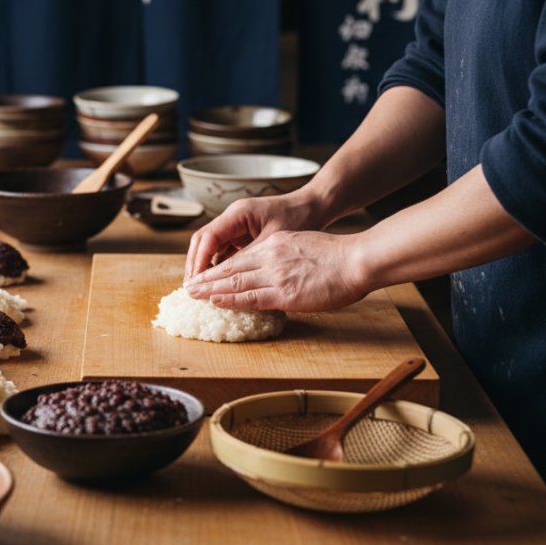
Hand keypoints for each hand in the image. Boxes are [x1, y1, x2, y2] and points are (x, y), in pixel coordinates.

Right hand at [183, 190, 329, 282]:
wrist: (314, 205)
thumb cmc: (299, 218)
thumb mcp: (274, 241)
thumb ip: (250, 257)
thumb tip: (229, 278)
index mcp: (238, 214)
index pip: (207, 238)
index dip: (199, 261)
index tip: (195, 282)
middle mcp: (232, 218)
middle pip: (203, 241)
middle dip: (195, 265)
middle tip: (191, 288)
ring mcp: (236, 225)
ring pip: (211, 247)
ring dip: (204, 267)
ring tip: (200, 289)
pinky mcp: (243, 234)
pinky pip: (224, 250)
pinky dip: (219, 266)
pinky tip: (217, 282)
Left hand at [184, 230, 370, 312]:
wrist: (357, 260)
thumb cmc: (337, 255)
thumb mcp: (302, 244)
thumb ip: (283, 255)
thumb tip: (271, 269)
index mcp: (275, 244)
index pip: (239, 257)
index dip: (218, 267)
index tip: (203, 274)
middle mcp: (271, 257)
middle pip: (230, 268)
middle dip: (206, 278)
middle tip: (188, 286)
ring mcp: (276, 275)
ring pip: (235, 282)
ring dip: (211, 289)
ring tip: (193, 294)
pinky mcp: (285, 294)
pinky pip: (251, 298)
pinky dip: (230, 300)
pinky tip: (216, 301)